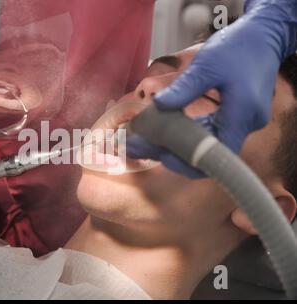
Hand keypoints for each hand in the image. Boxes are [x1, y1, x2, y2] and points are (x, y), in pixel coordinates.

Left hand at [127, 0, 296, 177]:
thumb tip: (159, 105)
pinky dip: (194, 133)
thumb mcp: (206, 65)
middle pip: (211, 151)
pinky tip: (173, 130)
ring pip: (212, 143)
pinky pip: (216, 133)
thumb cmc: (237, 47)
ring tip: (153, 141)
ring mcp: (245, 122)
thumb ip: (184, 88)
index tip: (163, 155)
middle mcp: (247, 123)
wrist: (263, 36)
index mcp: (242, 113)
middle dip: (178, 152)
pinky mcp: (240, 117)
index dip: (188, 160)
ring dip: (184, 144)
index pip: (215, 154)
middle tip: (149, 147)